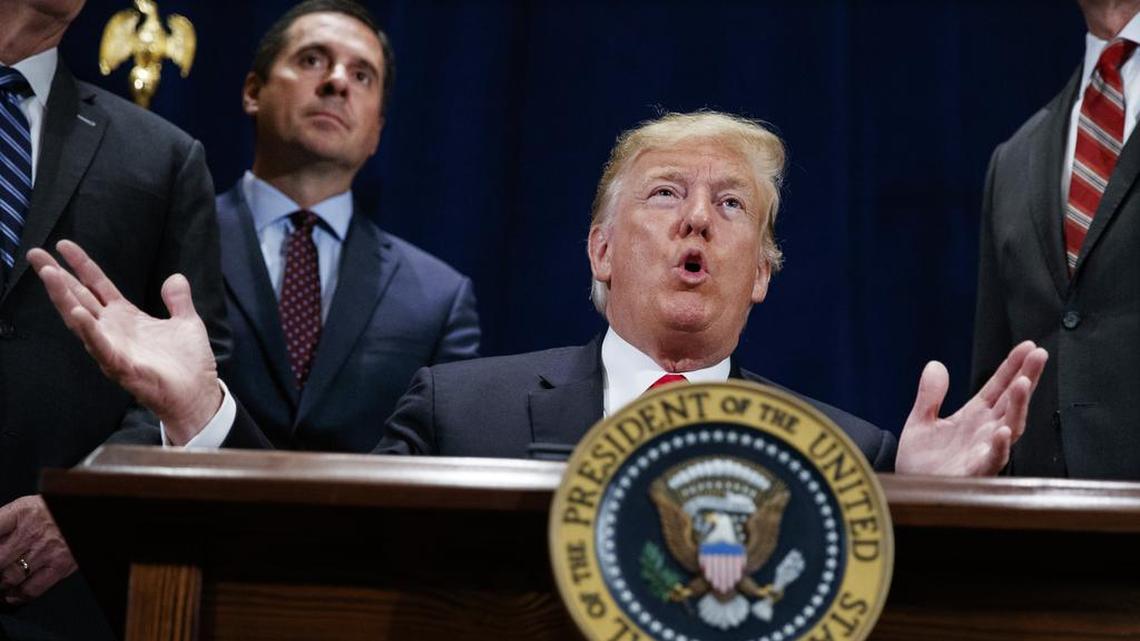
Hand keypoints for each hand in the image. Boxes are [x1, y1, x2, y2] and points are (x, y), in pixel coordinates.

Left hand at [0, 496, 76, 603]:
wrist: (86, 510)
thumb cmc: (51, 510)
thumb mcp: (24, 507)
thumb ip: (3, 524)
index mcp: (20, 513)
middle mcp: (32, 532)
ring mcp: (46, 550)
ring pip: (9, 577)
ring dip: (0, 584)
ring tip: (0, 584)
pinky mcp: (60, 565)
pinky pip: (32, 588)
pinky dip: (18, 595)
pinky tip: (11, 595)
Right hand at [27, 240, 221, 443]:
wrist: (198, 395)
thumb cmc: (189, 363)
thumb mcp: (187, 322)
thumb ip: (178, 300)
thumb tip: (176, 277)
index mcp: (127, 317)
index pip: (98, 285)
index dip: (82, 265)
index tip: (63, 244)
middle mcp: (114, 330)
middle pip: (80, 298)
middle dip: (57, 277)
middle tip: (35, 254)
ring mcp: (114, 348)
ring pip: (81, 320)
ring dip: (64, 297)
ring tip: (49, 274)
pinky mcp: (121, 367)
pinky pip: (101, 347)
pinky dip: (89, 331)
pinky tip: (78, 313)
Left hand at [896, 341, 1047, 475]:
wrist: (909, 491)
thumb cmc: (921, 462)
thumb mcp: (920, 421)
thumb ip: (930, 395)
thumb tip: (936, 365)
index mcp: (974, 417)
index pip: (998, 387)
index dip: (1012, 367)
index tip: (1028, 347)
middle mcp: (985, 432)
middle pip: (1012, 402)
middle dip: (1027, 378)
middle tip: (1039, 356)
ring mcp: (983, 452)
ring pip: (1010, 427)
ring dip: (1018, 406)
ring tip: (1022, 384)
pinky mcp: (974, 473)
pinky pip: (991, 460)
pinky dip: (998, 447)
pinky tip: (1002, 431)